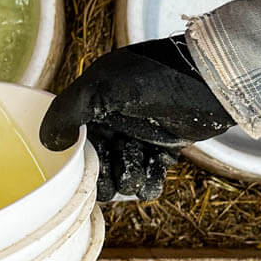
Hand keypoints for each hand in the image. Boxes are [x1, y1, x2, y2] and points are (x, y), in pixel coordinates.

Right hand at [39, 35, 232, 200]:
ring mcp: (138, 134)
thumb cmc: (158, 79)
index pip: (72, 139)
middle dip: (106, 173)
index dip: (78, 159)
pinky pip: (147, 177)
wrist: (213, 84)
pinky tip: (154, 172)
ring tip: (142, 165)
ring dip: (130, 177)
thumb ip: (69, 111)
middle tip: (117, 171)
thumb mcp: (104, 88)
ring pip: (122, 174)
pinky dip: (150, 181)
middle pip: (96, 163)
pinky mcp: (163, 148)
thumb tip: (48, 142)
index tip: (87, 170)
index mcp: (94, 99)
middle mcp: (113, 118)